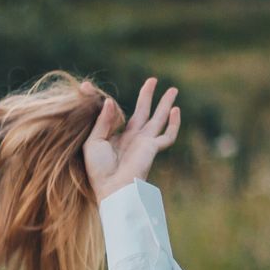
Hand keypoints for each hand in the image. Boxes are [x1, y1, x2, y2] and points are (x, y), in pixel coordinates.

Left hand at [81, 77, 179, 202]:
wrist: (112, 189)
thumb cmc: (99, 170)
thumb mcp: (93, 142)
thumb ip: (102, 121)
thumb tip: (109, 101)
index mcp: (117, 138)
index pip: (120, 116)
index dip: (112, 105)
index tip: (99, 93)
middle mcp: (133, 138)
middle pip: (143, 112)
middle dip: (148, 96)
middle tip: (153, 80)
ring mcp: (144, 143)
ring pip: (159, 119)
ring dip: (166, 104)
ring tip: (173, 90)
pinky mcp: (153, 148)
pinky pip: (168, 136)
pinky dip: (174, 124)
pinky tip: (176, 111)